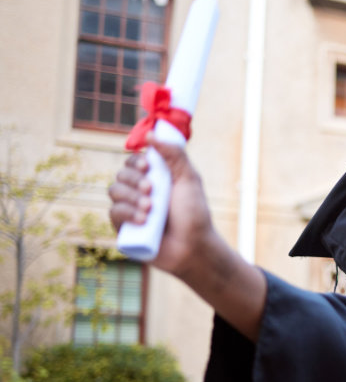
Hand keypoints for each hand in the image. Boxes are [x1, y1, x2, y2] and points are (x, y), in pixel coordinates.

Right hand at [108, 137, 213, 276]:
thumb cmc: (195, 214)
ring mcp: (130, 209)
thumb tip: (150, 134)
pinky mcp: (124, 227)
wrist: (194, 247)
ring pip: (114, 191)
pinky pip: (113, 212)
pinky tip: (143, 220)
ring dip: (132, 197)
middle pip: (122, 174)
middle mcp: (140, 192)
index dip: (136, 161)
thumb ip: (174, 154)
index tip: (147, 166)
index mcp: (155, 178)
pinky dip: (126, 213)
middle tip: (152, 191)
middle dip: (135, 180)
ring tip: (151, 209)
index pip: (133, 162)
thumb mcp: (189, 179)